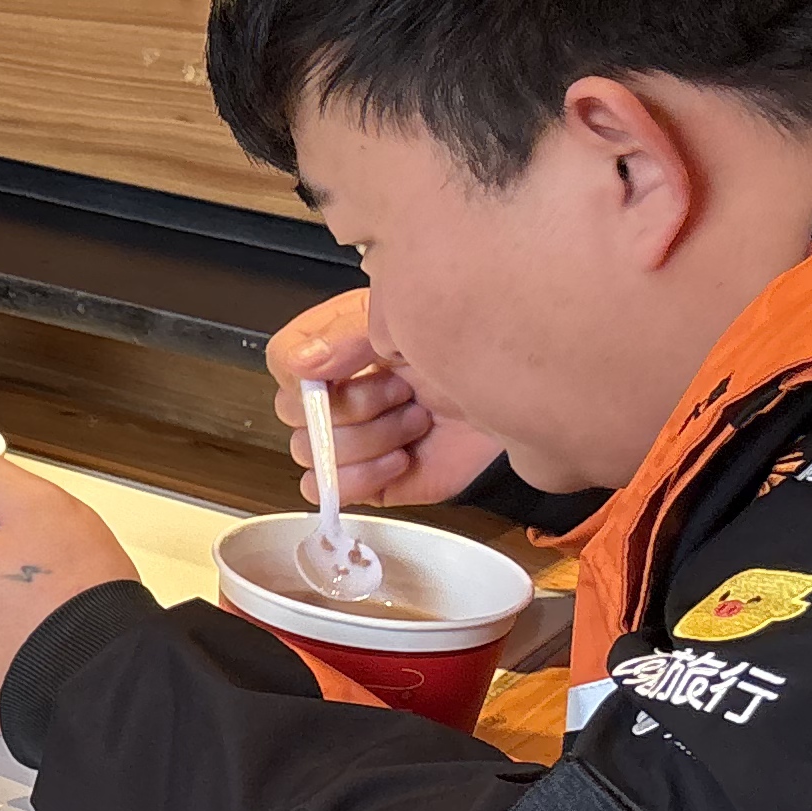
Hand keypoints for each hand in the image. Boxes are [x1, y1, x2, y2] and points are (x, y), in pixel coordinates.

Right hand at [266, 290, 503, 510]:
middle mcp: (339, 392)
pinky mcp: (368, 481)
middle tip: (403, 391)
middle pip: (292, 411)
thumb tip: (300, 366)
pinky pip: (324, 490)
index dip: (306, 369)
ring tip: (416, 423)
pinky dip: (358, 478)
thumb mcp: (412, 320)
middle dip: (354, 404)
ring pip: (310, 452)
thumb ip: (347, 334)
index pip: (283, 359)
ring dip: (369, 438)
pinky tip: (400, 460)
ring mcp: (351, 439)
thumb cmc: (480, 350)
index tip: (348, 365)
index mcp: (342, 347)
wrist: (528, 403)